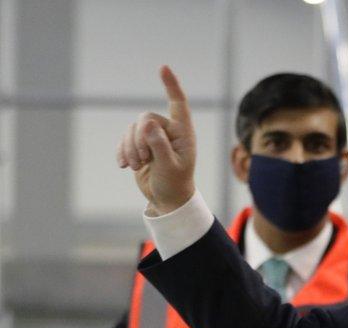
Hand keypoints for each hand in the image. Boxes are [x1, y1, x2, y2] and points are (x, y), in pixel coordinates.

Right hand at [117, 65, 196, 214]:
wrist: (167, 199)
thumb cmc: (175, 184)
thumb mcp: (169, 167)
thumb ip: (159, 146)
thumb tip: (148, 124)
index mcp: (183, 133)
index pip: (178, 104)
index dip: (171, 86)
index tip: (163, 68)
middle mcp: (169, 131)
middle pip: (145, 118)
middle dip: (139, 139)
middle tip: (143, 160)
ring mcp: (153, 137)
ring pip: (132, 129)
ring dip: (130, 148)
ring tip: (137, 166)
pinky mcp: (140, 145)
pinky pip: (124, 139)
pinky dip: (123, 152)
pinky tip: (125, 166)